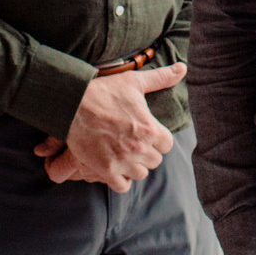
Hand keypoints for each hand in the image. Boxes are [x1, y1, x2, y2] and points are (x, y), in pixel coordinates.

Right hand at [34, 62, 185, 191]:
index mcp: (150, 129)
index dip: (157, 139)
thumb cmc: (104, 92)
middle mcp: (140, 148)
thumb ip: (161, 78)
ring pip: (141, 174)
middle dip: (146, 152)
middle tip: (132, 142)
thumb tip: (182, 68)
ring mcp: (123, 161)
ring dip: (134, 166)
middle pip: (155, 161)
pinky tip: (115, 167)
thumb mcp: (134, 82)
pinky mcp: (106, 170)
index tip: (145, 133)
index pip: (167, 145)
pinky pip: (123, 186)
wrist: (73, 105)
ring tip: (123, 154)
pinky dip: (121, 180)